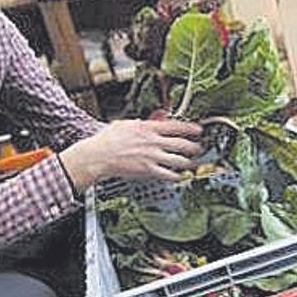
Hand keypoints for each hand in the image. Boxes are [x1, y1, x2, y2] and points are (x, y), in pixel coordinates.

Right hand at [59, 119, 203, 189]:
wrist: (97, 156)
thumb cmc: (107, 140)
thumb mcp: (126, 124)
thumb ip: (144, 122)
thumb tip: (156, 119)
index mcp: (148, 127)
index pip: (176, 126)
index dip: (191, 128)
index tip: (199, 130)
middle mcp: (153, 142)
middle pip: (182, 144)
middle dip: (195, 147)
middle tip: (199, 149)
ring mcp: (152, 156)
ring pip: (179, 160)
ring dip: (189, 163)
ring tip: (192, 164)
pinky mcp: (148, 170)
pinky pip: (168, 174)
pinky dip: (177, 176)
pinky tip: (179, 177)